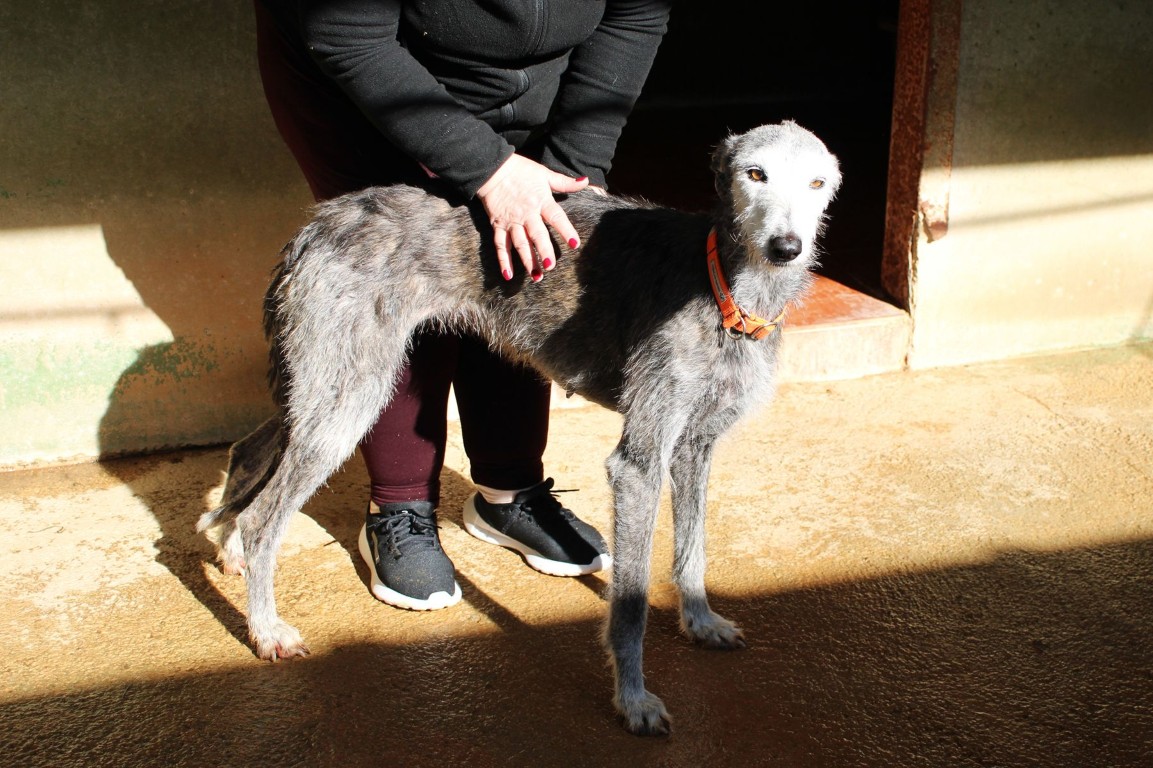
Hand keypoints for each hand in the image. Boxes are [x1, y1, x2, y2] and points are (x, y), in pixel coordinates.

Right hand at [476, 154, 589, 280]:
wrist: (493, 168)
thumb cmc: (521, 170)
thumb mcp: (545, 174)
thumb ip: (565, 182)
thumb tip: (585, 181)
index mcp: (541, 201)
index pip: (556, 217)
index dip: (565, 230)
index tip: (574, 244)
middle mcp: (526, 214)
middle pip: (536, 235)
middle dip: (543, 251)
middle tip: (550, 266)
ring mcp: (511, 221)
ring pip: (519, 244)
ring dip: (527, 260)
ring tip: (536, 276)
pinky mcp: (498, 225)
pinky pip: (500, 245)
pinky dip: (503, 261)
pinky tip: (508, 275)